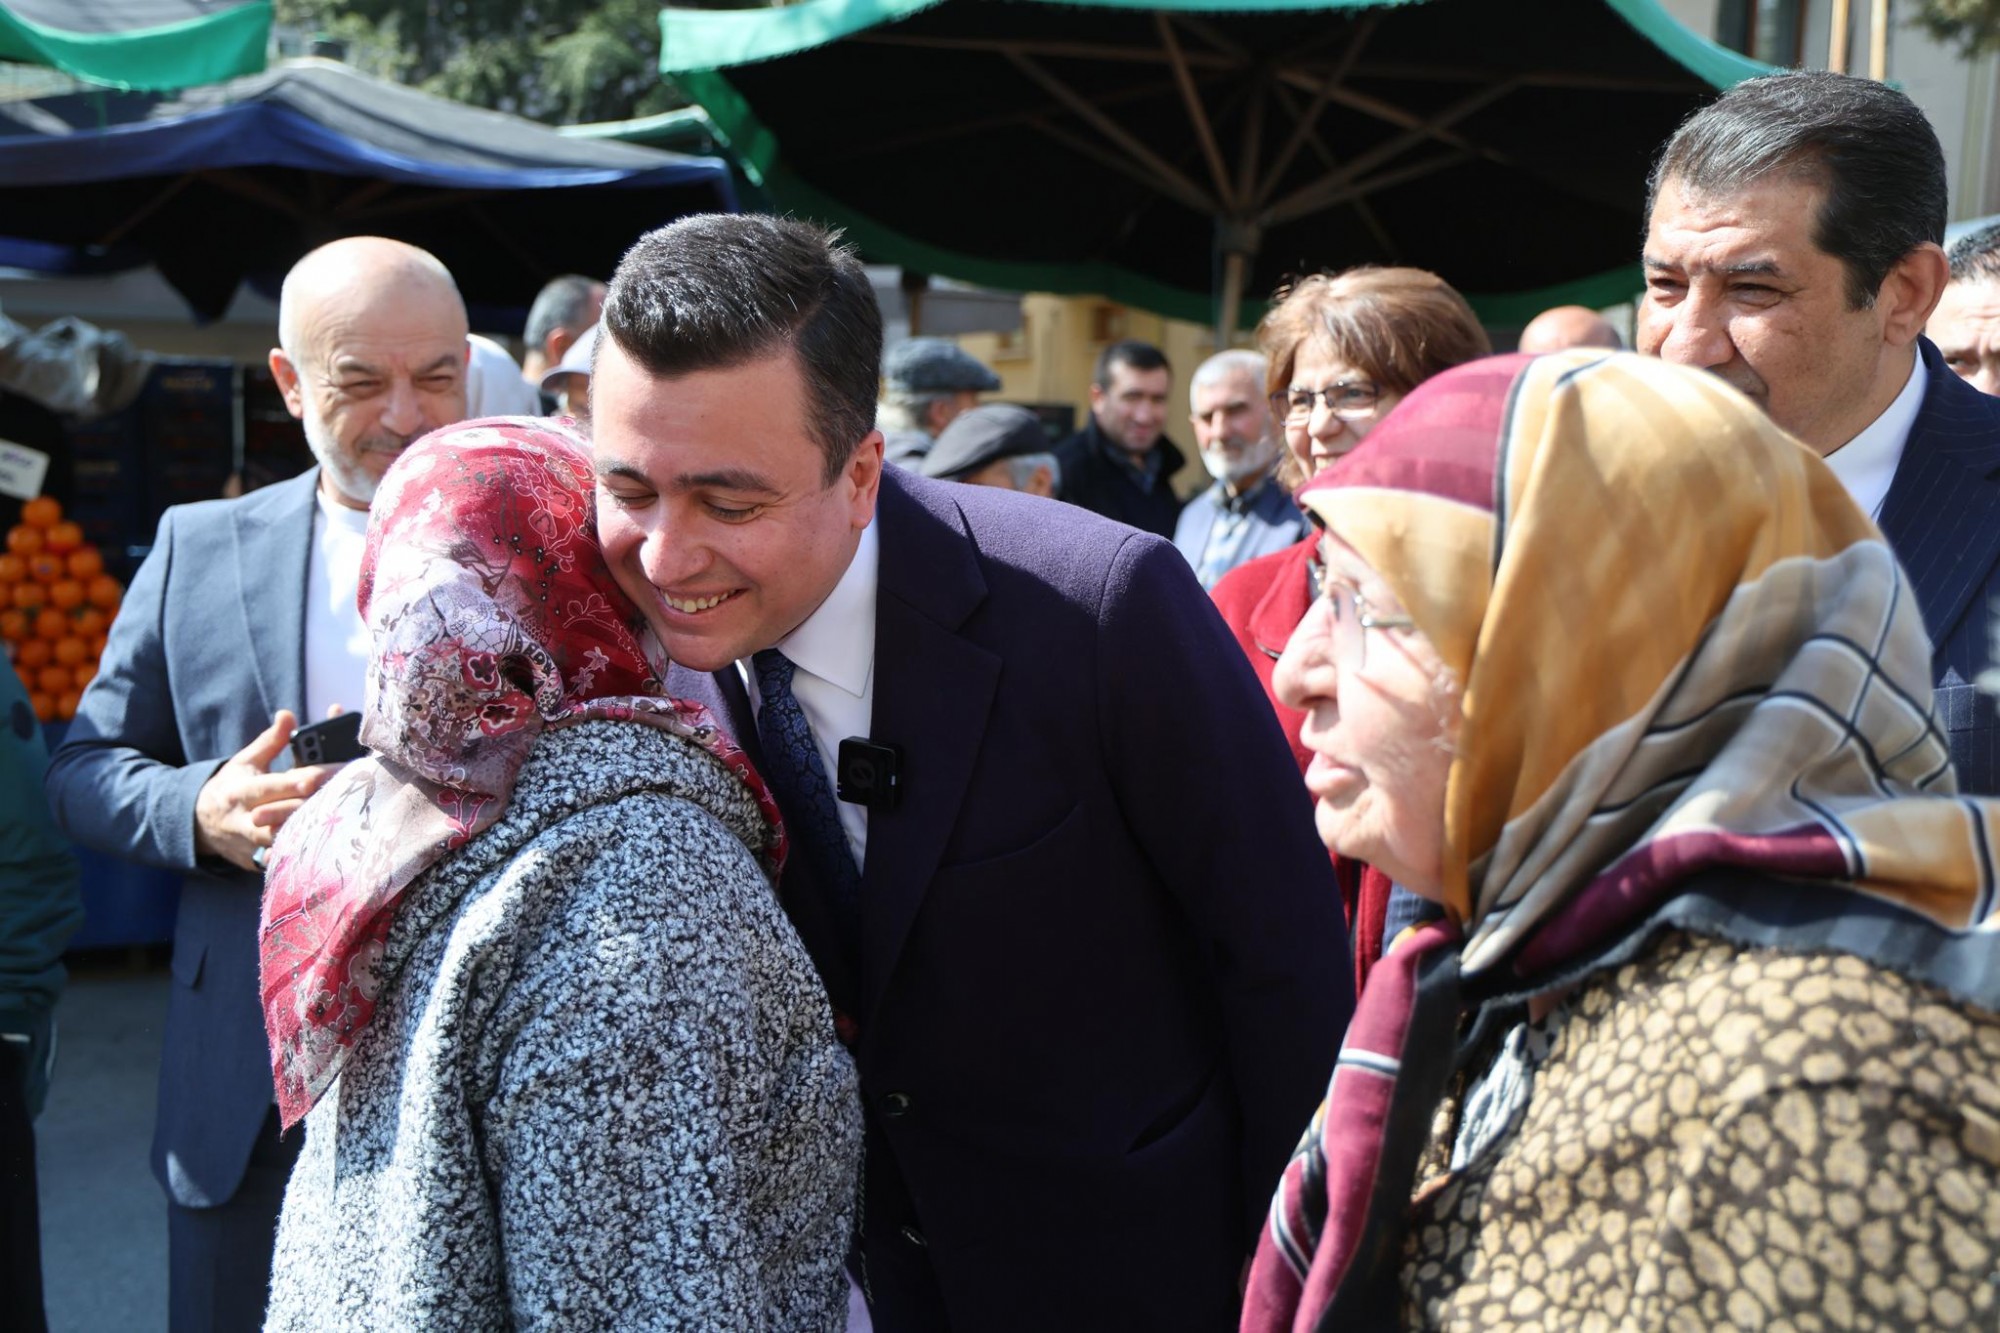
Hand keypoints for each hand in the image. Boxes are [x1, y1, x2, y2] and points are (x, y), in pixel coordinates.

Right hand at [192, 710, 342, 872]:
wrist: (202, 824)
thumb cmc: (232, 786)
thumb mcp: (245, 762)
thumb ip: (270, 741)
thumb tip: (288, 715)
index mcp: (241, 790)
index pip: (272, 786)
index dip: (294, 783)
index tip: (317, 778)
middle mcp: (244, 819)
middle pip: (281, 815)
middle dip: (311, 806)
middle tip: (344, 798)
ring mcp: (250, 844)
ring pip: (282, 841)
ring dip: (308, 833)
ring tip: (339, 823)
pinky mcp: (256, 861)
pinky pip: (280, 862)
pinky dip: (298, 857)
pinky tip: (322, 851)